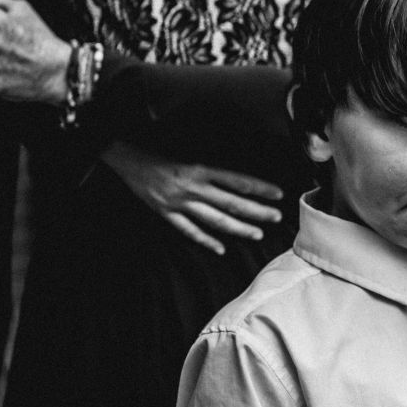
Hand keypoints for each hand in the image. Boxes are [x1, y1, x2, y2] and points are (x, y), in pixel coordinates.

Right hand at [102, 141, 283, 255]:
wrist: (129, 161)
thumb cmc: (162, 158)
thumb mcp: (190, 160)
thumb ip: (211, 174)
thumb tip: (238, 185)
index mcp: (200, 169)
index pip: (236, 180)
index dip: (258, 187)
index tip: (277, 194)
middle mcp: (193, 186)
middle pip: (231, 202)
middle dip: (256, 210)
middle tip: (277, 217)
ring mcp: (180, 202)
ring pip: (214, 219)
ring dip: (238, 228)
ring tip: (257, 233)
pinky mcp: (166, 213)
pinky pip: (189, 230)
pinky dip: (205, 240)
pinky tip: (221, 248)